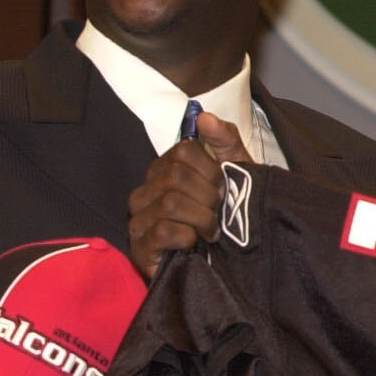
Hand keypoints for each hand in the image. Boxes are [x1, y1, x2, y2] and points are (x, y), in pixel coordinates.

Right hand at [126, 111, 253, 276]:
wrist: (232, 260)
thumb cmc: (230, 214)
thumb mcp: (236, 172)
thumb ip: (224, 140)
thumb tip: (204, 116)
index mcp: (164, 170)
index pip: (183, 152)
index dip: (211, 170)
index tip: (222, 189)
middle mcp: (145, 192)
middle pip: (175, 176)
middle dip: (208, 196)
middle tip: (218, 213)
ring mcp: (138, 220)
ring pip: (170, 203)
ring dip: (202, 218)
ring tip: (211, 230)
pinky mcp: (140, 248)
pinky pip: (163, 231)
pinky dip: (188, 236)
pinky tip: (195, 243)